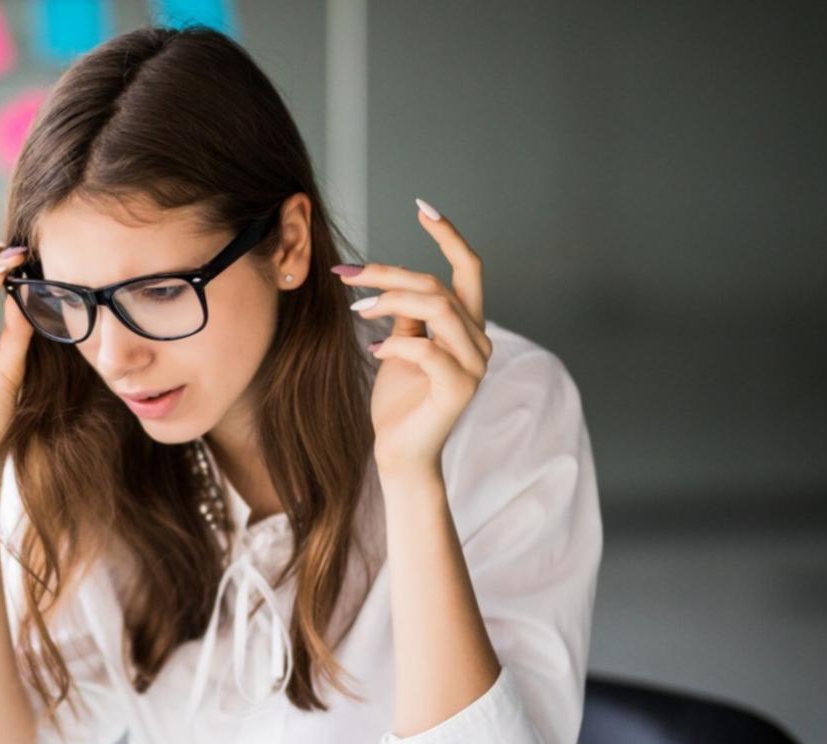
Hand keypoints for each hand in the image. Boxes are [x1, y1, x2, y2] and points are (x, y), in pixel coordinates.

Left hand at [334, 200, 491, 483]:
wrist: (400, 453)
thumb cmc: (400, 401)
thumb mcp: (400, 347)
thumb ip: (406, 315)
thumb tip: (391, 283)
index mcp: (467, 326)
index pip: (469, 269)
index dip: (449, 236)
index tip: (423, 207)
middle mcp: (478, 341)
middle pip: (438, 286)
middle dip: (389, 274)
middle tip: (347, 275)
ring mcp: (473, 366)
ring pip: (438, 309)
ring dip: (391, 302)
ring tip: (357, 311)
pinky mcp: (458, 390)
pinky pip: (428, 350)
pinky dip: (396, 345)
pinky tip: (373, 352)